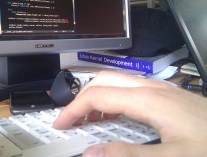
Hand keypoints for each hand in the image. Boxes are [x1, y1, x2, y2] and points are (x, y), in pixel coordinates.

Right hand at [54, 70, 206, 156]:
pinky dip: (113, 99)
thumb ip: (128, 156)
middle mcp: (152, 88)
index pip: (98, 94)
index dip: (74, 109)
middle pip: (105, 79)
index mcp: (149, 99)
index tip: (59, 125)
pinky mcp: (168, 96)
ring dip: (97, 96)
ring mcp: (161, 89)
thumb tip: (90, 152)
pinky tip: (114, 115)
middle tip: (70, 120)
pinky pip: (131, 89)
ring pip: (118, 81)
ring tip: (87, 119)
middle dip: (82, 97)